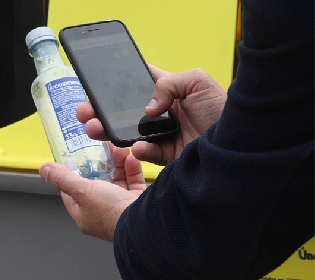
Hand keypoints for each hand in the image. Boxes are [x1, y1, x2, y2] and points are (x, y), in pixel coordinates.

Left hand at [39, 143, 146, 241]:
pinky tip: (131, 158)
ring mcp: (121, 208)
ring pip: (117, 180)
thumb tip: (44, 169)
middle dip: (100, 164)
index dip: (72, 176)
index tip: (75, 160)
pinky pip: (133, 183)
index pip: (73, 194)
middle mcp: (103, 213)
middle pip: (98, 184)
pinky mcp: (137, 202)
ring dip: (118, 163)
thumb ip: (63, 178)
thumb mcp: (82, 191)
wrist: (145, 223)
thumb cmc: (111, 212)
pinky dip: (132, 169)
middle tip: (101, 149)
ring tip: (118, 148)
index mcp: (85, 215)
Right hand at [77, 66, 226, 164]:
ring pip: (129, 133)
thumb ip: (168, 84)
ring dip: (109, 131)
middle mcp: (163, 113)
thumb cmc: (223, 110)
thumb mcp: (197, 82)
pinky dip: (139, 150)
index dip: (117, 86)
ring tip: (95, 129)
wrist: (237, 146)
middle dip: (102, 112)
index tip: (98, 88)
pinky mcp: (166, 155)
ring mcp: (163, 135)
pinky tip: (138, 146)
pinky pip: (146, 153)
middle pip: (125, 112)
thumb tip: (148, 108)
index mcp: (169, 92)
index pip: (138, 85)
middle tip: (85, 112)